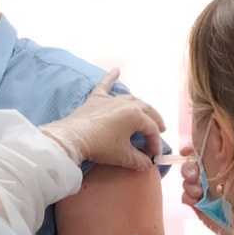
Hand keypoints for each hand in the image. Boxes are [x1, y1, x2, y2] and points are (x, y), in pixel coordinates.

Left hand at [42, 69, 165, 169]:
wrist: (73, 138)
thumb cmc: (101, 147)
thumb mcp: (123, 156)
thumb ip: (139, 160)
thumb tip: (148, 165)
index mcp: (136, 115)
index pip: (152, 129)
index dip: (155, 143)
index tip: (154, 156)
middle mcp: (126, 103)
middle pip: (147, 111)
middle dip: (154, 122)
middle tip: (159, 130)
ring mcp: (110, 99)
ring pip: (131, 98)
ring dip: (141, 106)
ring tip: (147, 113)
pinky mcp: (96, 99)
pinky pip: (105, 85)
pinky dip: (111, 77)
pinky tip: (116, 69)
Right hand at [178, 144, 229, 234]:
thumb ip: (228, 155)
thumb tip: (218, 135)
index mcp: (221, 166)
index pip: (202, 153)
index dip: (190, 150)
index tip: (186, 151)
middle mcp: (212, 177)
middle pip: (191, 166)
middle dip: (188, 170)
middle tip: (194, 177)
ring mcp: (204, 192)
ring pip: (187, 181)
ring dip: (189, 185)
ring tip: (198, 193)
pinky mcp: (200, 207)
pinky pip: (186, 198)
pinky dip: (188, 198)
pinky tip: (196, 201)